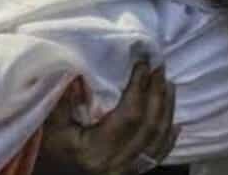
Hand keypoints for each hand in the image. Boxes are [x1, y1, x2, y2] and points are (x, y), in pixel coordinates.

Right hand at [36, 62, 179, 174]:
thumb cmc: (52, 150)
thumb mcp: (52, 126)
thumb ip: (65, 101)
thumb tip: (79, 71)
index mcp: (97, 150)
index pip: (129, 115)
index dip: (139, 87)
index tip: (142, 64)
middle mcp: (116, 164)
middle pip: (148, 126)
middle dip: (157, 93)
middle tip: (159, 68)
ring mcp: (127, 171)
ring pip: (158, 140)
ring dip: (167, 110)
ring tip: (168, 85)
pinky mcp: (131, 173)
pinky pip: (157, 156)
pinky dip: (168, 138)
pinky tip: (176, 123)